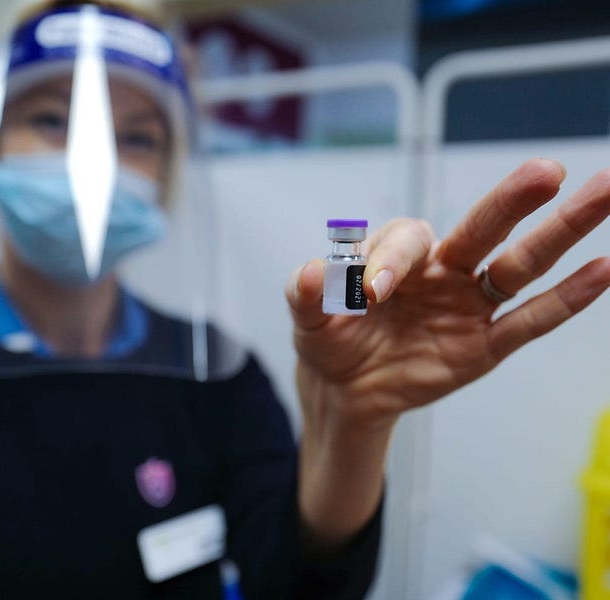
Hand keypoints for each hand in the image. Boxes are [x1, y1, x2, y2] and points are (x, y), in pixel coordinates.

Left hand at [287, 158, 609, 427]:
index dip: (392, 260)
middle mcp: (442, 271)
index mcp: (398, 256)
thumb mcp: (308, 319)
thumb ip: (307, 293)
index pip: (409, 240)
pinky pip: (529, 321)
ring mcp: (468, 305)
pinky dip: (566, 299)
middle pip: (484, 228)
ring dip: (561, 232)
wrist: (346, 388)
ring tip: (604, 192)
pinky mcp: (484, 345)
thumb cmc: (330, 340)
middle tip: (546, 171)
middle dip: (511, 200)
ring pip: (521, 265)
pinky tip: (603, 270)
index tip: (373, 293)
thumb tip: (311, 272)